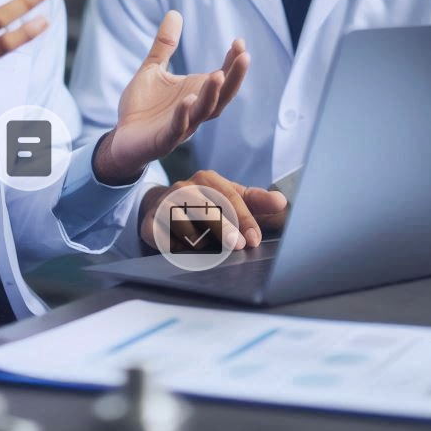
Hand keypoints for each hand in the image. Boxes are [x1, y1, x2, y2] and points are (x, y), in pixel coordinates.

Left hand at [92, 10, 249, 185]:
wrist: (121, 139)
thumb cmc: (142, 107)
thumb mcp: (152, 69)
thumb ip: (164, 45)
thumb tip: (174, 12)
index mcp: (195, 94)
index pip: (221, 78)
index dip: (232, 62)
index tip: (240, 42)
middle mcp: (194, 111)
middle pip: (222, 96)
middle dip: (235, 77)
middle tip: (244, 56)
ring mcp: (181, 127)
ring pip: (204, 112)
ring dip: (212, 94)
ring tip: (218, 74)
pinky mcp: (163, 140)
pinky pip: (177, 129)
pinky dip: (184, 115)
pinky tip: (188, 99)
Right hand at [139, 171, 287, 250]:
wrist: (163, 206)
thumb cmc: (206, 204)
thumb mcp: (232, 200)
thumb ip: (257, 201)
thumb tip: (282, 201)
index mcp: (207, 179)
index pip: (229, 197)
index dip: (244, 219)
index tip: (253, 239)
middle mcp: (184, 187)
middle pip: (205, 206)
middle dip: (223, 227)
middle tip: (237, 245)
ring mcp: (164, 203)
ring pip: (182, 220)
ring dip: (198, 238)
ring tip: (210, 249)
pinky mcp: (149, 222)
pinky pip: (161, 235)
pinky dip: (173, 245)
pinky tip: (183, 251)